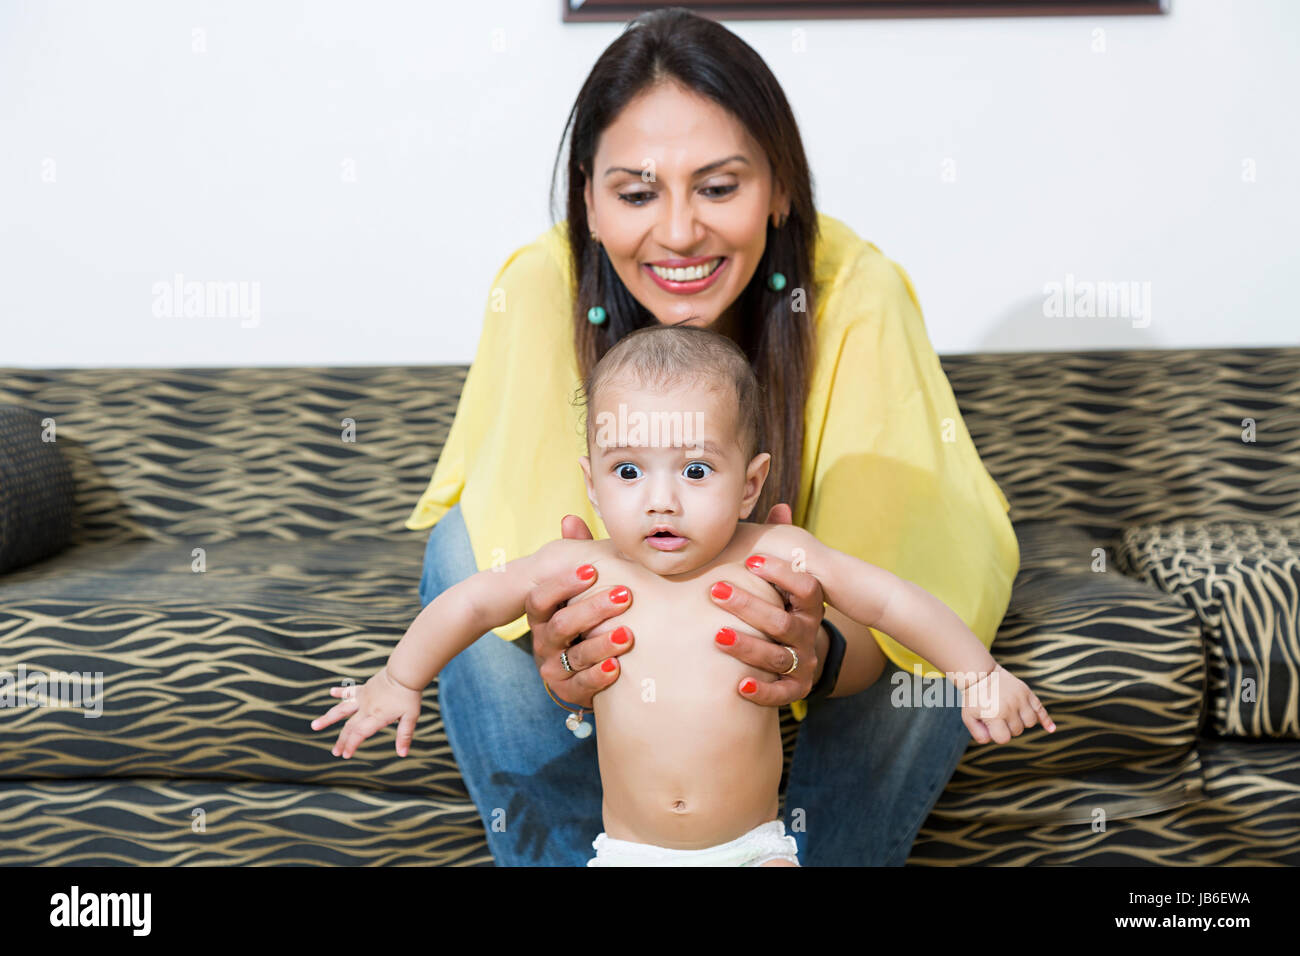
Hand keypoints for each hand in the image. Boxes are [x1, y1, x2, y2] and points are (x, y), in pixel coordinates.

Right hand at [311, 665, 422, 757]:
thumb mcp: (411, 717)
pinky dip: (340, 692)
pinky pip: (350, 691)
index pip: (359, 734)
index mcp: (376, 717)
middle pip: (349, 727)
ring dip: (328, 718)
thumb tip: (402, 754)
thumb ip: (404, 735)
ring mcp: (363, 697)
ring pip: (341, 709)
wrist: (404, 672)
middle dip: (341, 741)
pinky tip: (331, 692)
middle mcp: (366, 708)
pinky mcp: (364, 688)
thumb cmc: (409, 695)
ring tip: (314, 726)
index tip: (345, 755)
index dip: (351, 745)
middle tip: (335, 752)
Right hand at [527, 513, 634, 709]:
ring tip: (628, 633)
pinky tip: (618, 666)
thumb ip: (577, 554)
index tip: (590, 570)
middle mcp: (543, 639)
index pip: (541, 597)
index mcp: (542, 612)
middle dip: (593, 609)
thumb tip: (570, 519)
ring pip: (574, 656)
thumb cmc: (585, 614)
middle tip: (625, 596)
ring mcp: (554, 667)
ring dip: (602, 643)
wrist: (585, 664)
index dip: (563, 583)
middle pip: (562, 625)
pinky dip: (599, 676)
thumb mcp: (580, 585)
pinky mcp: (568, 691)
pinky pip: (581, 686)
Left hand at [710, 502, 825, 705]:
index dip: (781, 574)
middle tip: (716, 591)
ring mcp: (803, 662)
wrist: (804, 650)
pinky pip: (782, 695)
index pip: (805, 588)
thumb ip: (781, 545)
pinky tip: (739, 686)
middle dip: (749, 607)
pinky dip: (762, 692)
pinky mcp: (796, 688)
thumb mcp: (788, 578)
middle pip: (782, 623)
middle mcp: (809, 633)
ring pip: (777, 658)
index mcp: (810, 604)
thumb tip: (780, 507)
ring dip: (747, 647)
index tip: (750, 560)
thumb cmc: (784, 605)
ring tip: (717, 635)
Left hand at [960, 663, 1056, 743]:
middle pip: (1017, 731)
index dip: (997, 735)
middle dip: (1008, 727)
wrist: (980, 674)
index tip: (991, 725)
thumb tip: (994, 741)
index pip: (1004, 739)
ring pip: (1030, 722)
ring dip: (1022, 722)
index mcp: (994, 715)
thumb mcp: (969, 717)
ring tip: (1010, 713)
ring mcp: (1020, 699)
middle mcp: (1009, 707)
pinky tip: (1051, 729)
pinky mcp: (1026, 692)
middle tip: (997, 714)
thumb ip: (978, 734)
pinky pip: (1040, 709)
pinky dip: (1046, 720)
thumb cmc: (974, 698)